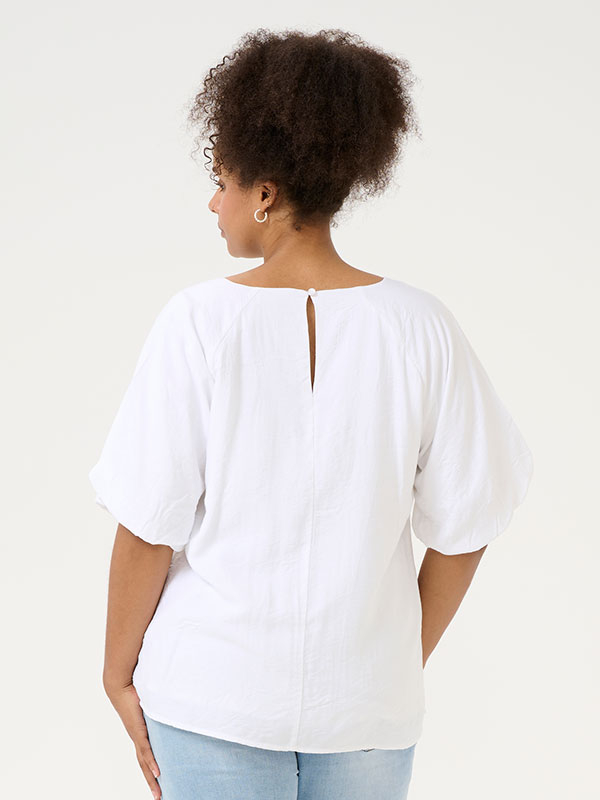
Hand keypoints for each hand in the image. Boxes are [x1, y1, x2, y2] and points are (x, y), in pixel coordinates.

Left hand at [105, 681, 161, 799]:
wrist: (120, 686)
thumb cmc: (135, 691)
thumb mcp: (150, 704)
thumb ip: (159, 708)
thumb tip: (171, 703)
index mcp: (140, 734)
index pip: (146, 757)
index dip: (151, 770)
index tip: (159, 781)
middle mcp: (138, 738)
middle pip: (145, 766)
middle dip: (152, 782)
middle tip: (159, 797)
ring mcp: (138, 736)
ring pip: (145, 763)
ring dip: (151, 779)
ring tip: (158, 793)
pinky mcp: (138, 730)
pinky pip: (147, 750)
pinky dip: (152, 762)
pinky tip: (158, 773)